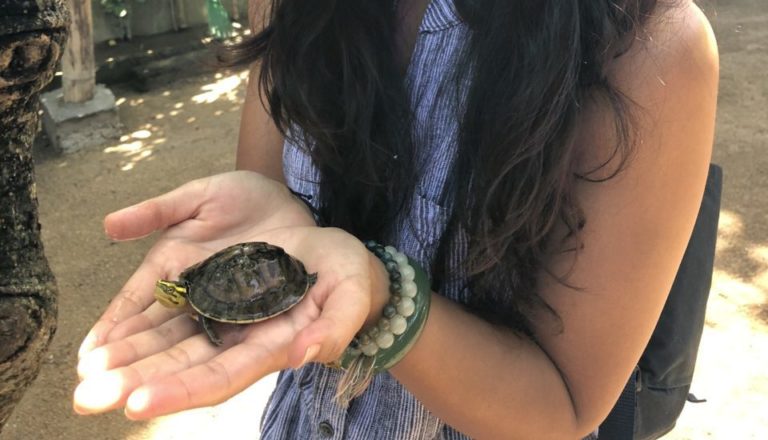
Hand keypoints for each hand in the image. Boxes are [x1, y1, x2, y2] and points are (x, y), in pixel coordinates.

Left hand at [74, 171, 388, 418]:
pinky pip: (169, 310)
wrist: (337, 254)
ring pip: (167, 342)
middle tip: (85, 396)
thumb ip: (337, 326)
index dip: (181, 391)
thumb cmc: (351, 277)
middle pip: (180, 367)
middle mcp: (238, 339)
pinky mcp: (211, 289)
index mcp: (270, 346)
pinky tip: (104, 337)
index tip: (137, 403)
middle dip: (133, 381)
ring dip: (126, 358)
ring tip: (83, 369)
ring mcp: (222, 315)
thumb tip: (308, 353)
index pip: (220, 376)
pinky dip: (135, 324)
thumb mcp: (352, 295)